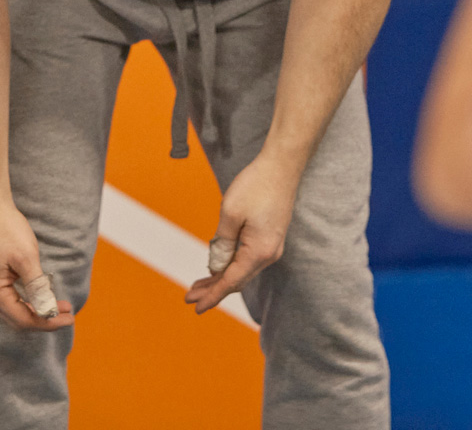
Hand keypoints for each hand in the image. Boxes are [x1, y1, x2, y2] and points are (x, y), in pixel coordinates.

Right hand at [0, 200, 73, 330]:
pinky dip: (27, 301)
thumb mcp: (26, 257)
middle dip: (44, 318)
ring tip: (61, 306)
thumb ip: (37, 286)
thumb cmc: (7, 229)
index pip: (23, 319)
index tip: (70, 318)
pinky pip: (9, 299)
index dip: (48, 322)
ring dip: (37, 310)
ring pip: (13, 310)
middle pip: (17, 319)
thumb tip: (48, 310)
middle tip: (69, 313)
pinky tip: (42, 296)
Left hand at [185, 151, 298, 313]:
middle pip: (238, 279)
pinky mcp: (271, 236)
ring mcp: (272, 245)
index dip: (212, 295)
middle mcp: (269, 253)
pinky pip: (249, 258)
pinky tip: (219, 266)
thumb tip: (217, 266)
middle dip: (213, 288)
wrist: (282, 165)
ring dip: (222, 277)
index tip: (196, 307)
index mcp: (259, 251)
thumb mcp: (230, 214)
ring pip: (243, 269)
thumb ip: (221, 244)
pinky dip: (233, 264)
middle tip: (189, 296)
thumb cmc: (256, 185)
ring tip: (199, 284)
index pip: (231, 281)